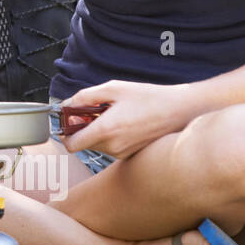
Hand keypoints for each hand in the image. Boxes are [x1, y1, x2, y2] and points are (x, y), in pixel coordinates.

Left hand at [61, 81, 190, 158]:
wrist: (179, 111)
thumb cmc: (147, 97)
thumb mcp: (113, 89)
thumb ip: (85, 97)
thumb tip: (66, 105)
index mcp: (106, 130)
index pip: (71, 145)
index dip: (65, 132)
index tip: (70, 119)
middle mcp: (113, 147)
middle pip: (83, 143)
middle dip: (83, 127)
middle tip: (94, 110)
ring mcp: (123, 153)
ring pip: (97, 144)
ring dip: (98, 131)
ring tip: (114, 114)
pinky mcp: (131, 155)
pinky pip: (111, 147)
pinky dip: (111, 136)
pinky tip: (124, 122)